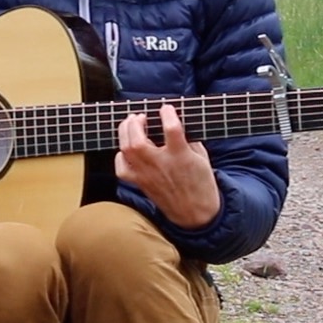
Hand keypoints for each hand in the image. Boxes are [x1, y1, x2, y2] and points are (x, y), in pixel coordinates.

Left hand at [114, 103, 219, 228]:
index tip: (166, 108)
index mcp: (181, 156)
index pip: (171, 128)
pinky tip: (126, 150)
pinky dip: (120, 156)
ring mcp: (147, 175)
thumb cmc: (201, 184)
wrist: (195, 214)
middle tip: (140, 116)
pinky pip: (121, 169)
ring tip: (131, 124)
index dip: (167, 113)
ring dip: (125, 132)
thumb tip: (175, 123)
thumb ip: (188, 139)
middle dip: (135, 122)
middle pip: (138, 140)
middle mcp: (161, 164)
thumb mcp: (202, 157)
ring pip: (126, 150)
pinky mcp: (140, 184)